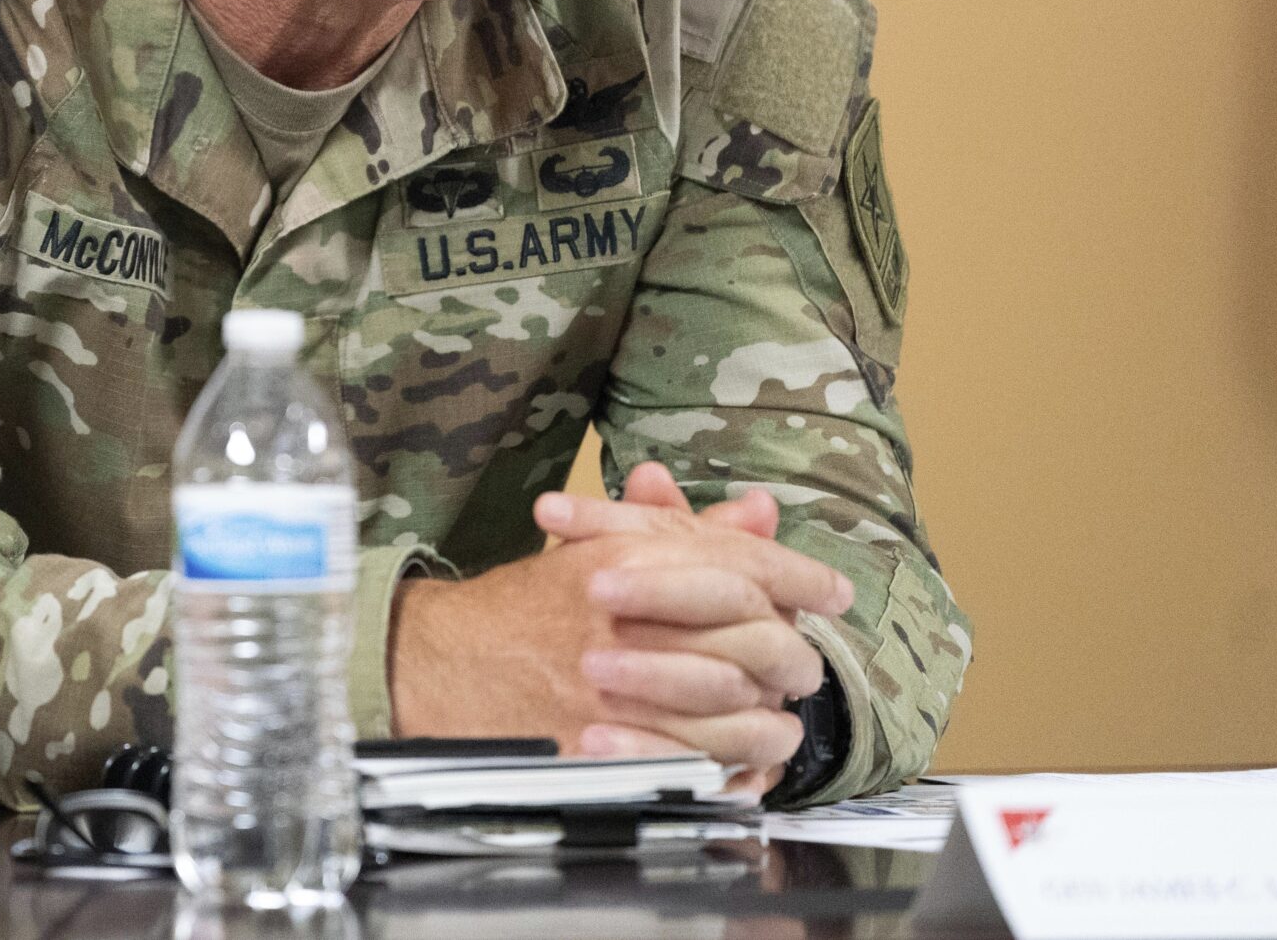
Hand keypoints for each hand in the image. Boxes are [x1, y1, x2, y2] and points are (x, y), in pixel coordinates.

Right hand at [387, 463, 846, 790]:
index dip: (801, 578)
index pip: (744, 566)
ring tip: (777, 712)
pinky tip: (743, 756)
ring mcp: (620, 689)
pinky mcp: (610, 746)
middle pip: (756, 637)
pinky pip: (705, 763)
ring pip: (741, 709)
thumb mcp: (603, 548)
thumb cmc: (524, 605)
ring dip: (771, 713)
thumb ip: (687, 531)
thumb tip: (762, 512)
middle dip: (792, 651)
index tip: (833, 593)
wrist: (443, 664)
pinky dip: (734, 763)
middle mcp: (627, 618)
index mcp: (627, 558)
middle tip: (803, 661)